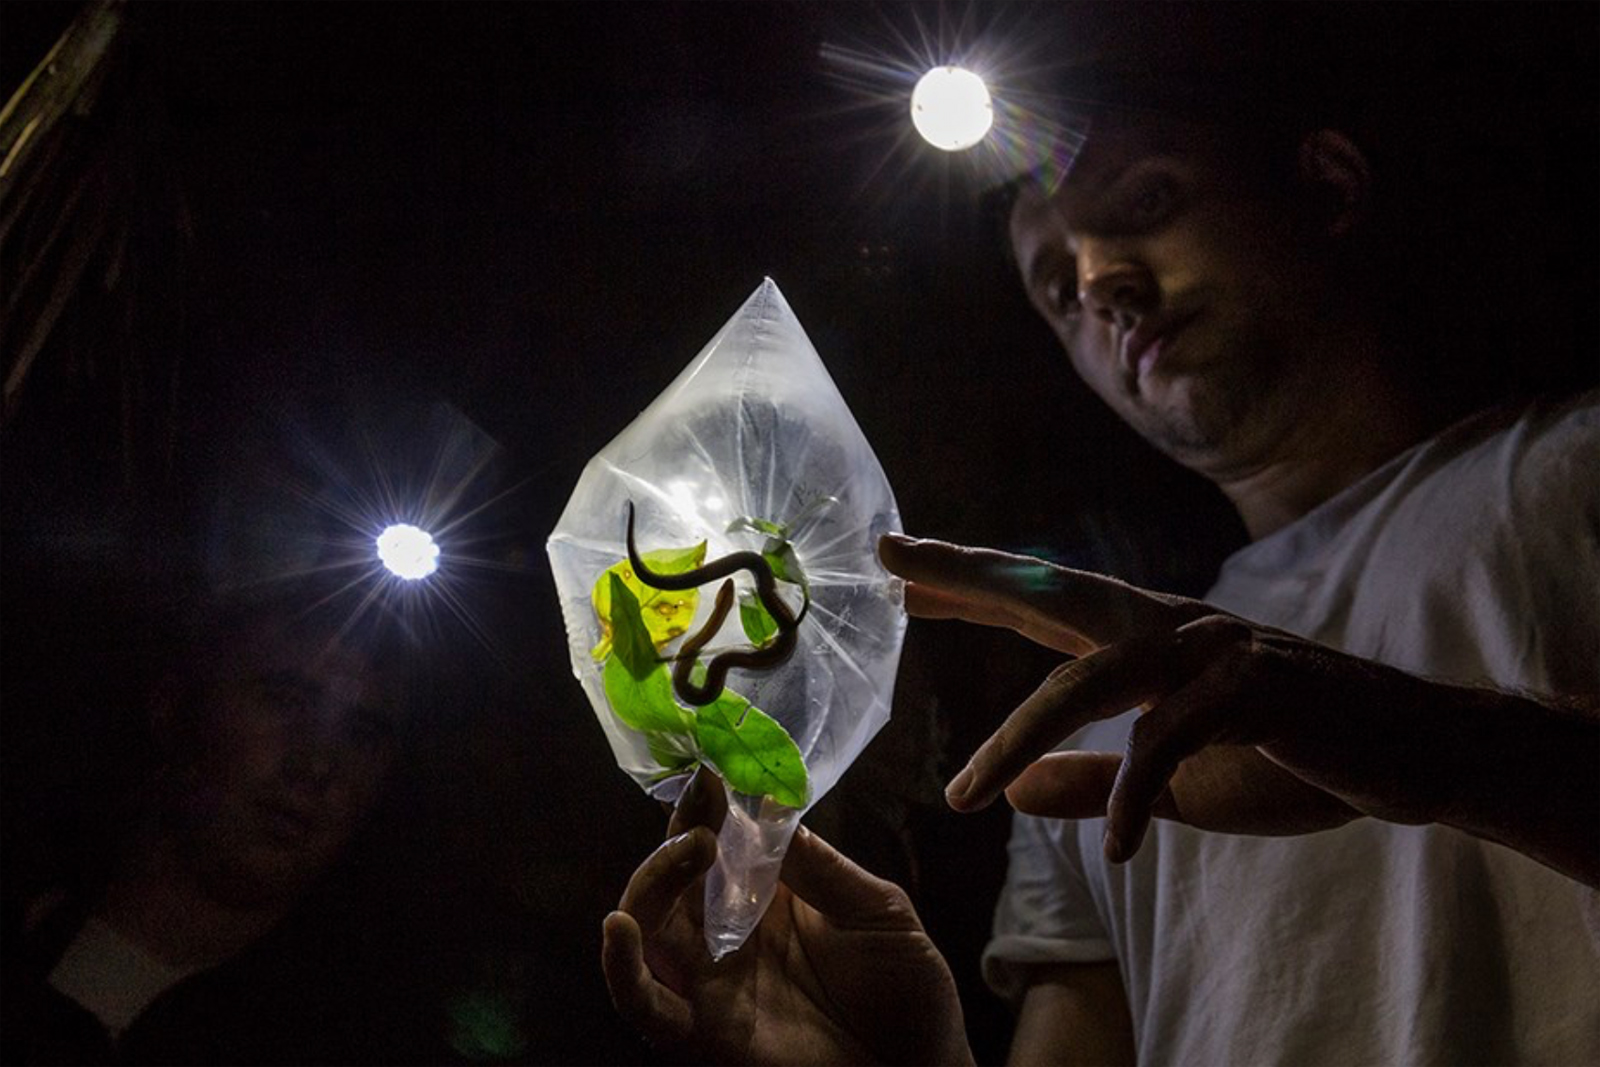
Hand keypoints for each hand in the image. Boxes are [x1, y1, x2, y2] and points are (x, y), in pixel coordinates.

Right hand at [602, 767, 973, 1065]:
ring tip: (692, 849)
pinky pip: (645, 1003)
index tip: (711, 767)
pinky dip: (621, 968)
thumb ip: (822, 867)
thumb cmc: (906, 989)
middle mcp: (728, 935)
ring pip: (648, 926)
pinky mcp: (702, 1033)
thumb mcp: (877, 910)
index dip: (709, 804)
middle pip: (672, 876)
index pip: (720, 840)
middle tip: (704, 808)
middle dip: (677, 834)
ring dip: (652, 881)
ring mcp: (710, 982)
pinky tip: (619, 929)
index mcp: (767, 897)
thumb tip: (771, 809)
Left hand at [877, 534, 1473, 860]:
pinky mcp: (1258, 689)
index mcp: (1151, 640)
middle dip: (970, 575)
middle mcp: (1173, 627)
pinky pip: (1171, 740)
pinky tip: (1114, 850)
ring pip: (1091, 679)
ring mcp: (1215, 649)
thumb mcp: (1179, 782)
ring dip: (1018, 737)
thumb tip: (1016, 790)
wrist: (1416, 752)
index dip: (973, 583)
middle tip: (893, 556)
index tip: (901, 569)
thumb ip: (1097, 781)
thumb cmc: (1295, 757)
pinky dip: (1134, 796)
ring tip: (962, 796)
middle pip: (1052, 592)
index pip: (1045, 602)